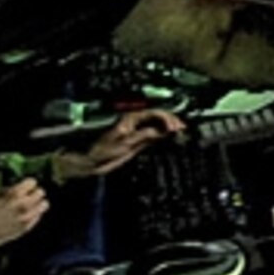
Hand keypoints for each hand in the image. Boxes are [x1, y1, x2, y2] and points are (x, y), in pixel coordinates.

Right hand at [0, 179, 51, 246]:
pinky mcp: (25, 228)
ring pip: (44, 205)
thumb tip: (17, 187)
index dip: (27, 184)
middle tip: (26, 196)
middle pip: (40, 192)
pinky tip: (25, 215)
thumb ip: (7, 191)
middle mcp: (23, 205)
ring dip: (37, 203)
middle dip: (34, 193)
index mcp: (13, 194)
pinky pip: (38, 217)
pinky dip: (34, 214)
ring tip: (29, 205)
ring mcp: (25, 218)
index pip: (32, 182)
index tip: (23, 187)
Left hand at [50, 106, 184, 182]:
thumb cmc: (103, 151)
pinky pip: (153, 132)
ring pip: (157, 123)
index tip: (176, 127)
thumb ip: (144, 135)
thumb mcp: (125, 143)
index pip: (154, 113)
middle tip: (182, 128)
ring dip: (168, 126)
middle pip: (157, 116)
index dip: (167, 119)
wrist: (91, 161)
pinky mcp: (136, 139)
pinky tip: (170, 136)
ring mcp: (136, 130)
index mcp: (130, 119)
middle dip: (171, 120)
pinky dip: (163, 133)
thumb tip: (162, 131)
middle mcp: (134, 122)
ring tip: (180, 131)